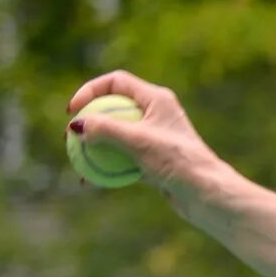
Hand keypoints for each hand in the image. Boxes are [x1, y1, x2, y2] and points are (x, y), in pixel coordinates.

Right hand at [66, 73, 225, 198]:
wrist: (205, 194)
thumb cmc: (176, 161)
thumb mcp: (137, 141)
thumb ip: (106, 129)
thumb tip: (77, 125)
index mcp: (157, 99)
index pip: (116, 82)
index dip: (90, 90)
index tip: (73, 110)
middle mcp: (156, 114)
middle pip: (114, 108)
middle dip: (89, 120)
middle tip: (70, 135)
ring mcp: (154, 138)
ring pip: (116, 136)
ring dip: (95, 147)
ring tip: (76, 160)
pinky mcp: (153, 160)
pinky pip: (123, 158)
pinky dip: (106, 166)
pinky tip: (90, 182)